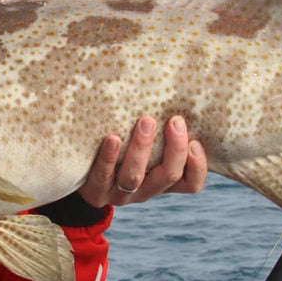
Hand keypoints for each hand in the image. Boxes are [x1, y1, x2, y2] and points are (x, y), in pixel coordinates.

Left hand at [77, 115, 206, 206]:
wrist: (83, 172)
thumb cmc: (122, 148)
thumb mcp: (146, 144)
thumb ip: (161, 128)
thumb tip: (175, 86)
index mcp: (162, 181)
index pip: (191, 184)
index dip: (198, 166)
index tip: (195, 142)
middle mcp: (145, 190)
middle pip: (168, 176)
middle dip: (174, 148)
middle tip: (175, 120)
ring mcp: (120, 194)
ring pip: (134, 176)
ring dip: (141, 148)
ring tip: (146, 121)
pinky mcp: (96, 191)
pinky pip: (103, 176)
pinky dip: (109, 157)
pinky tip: (113, 138)